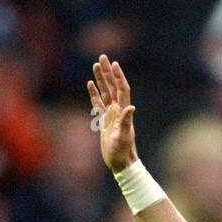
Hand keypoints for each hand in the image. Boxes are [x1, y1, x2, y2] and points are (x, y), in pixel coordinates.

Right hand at [87, 54, 137, 173]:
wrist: (120, 164)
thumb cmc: (122, 152)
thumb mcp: (123, 137)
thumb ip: (126, 121)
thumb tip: (131, 108)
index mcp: (123, 112)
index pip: (122, 89)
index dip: (118, 76)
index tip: (114, 64)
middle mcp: (118, 111)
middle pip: (113, 86)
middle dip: (108, 72)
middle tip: (102, 57)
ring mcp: (111, 115)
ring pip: (105, 92)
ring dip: (101, 79)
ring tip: (95, 65)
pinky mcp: (104, 121)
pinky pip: (98, 103)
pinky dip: (94, 93)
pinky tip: (90, 84)